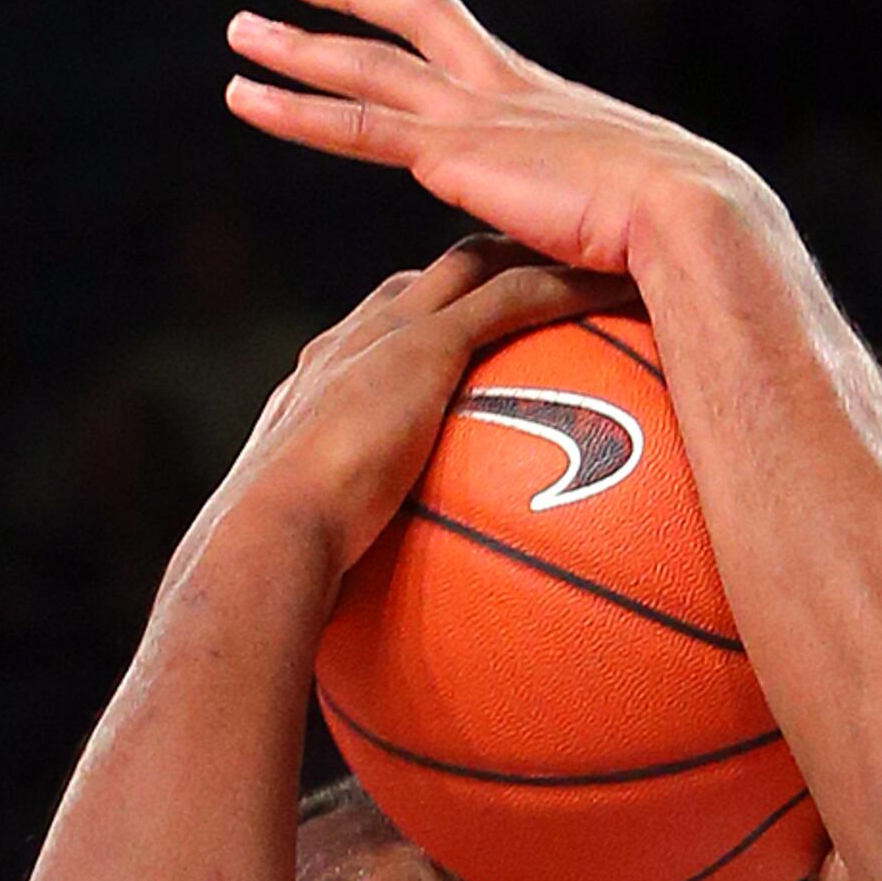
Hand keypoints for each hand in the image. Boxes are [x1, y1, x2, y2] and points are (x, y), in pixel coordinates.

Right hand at [216, 240, 625, 584]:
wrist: (267, 535)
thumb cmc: (279, 565)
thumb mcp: (312, 551)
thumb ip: (343, 559)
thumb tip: (353, 624)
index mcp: (320, 382)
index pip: (379, 328)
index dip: (427, 314)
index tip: (467, 323)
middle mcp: (352, 343)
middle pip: (428, 279)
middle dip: (483, 265)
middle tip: (544, 270)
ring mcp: (387, 336)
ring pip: (475, 266)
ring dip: (536, 256)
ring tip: (597, 258)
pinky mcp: (423, 348)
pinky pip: (512, 299)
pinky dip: (563, 288)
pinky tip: (613, 293)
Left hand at [225, 0, 770, 274]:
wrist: (691, 218)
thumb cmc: (684, 237)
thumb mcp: (632, 220)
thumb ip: (596, 228)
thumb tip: (605, 267)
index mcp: (545, 101)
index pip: (466, 38)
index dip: (414, 11)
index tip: (376, 0)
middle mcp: (505, 93)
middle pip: (410, 27)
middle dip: (350, 2)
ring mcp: (476, 118)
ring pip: (366, 68)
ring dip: (297, 50)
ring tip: (240, 34)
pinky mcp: (454, 156)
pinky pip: (356, 124)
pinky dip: (296, 112)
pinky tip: (247, 98)